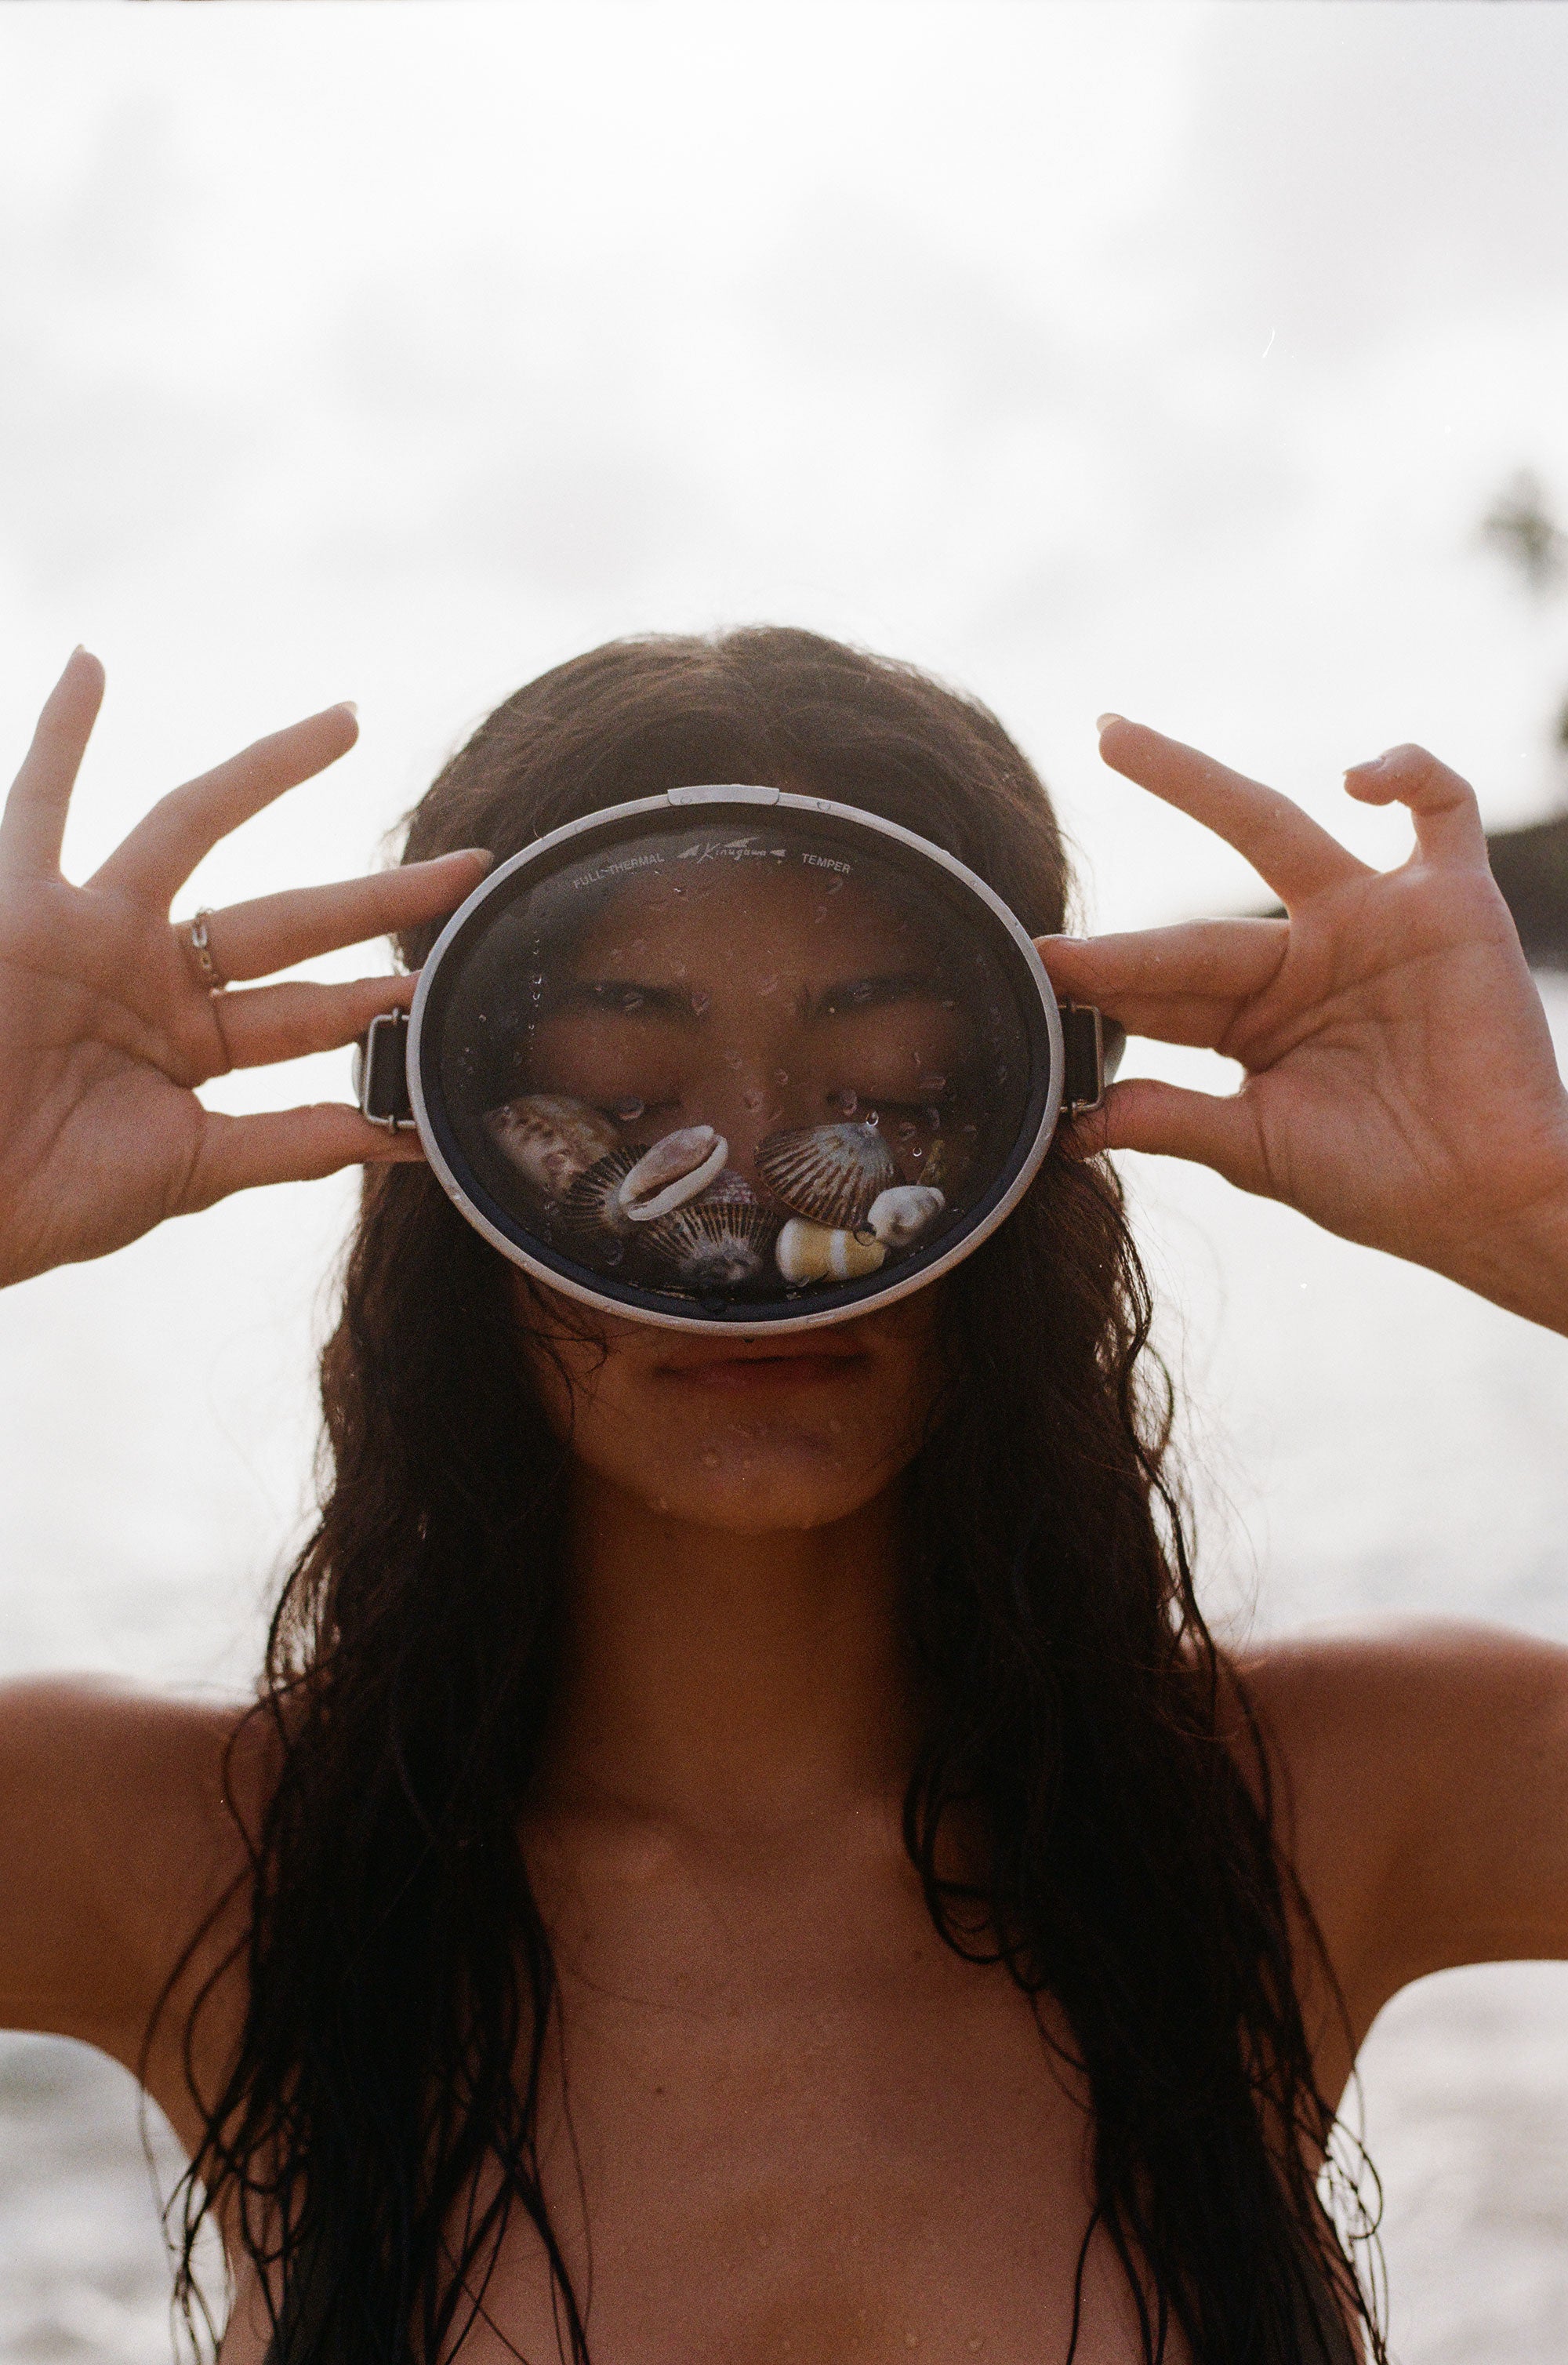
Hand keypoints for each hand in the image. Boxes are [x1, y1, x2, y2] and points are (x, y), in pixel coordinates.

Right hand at [0, 650, 488, 1288]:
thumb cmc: (44, 1196)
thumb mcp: (190, 1168)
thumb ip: (289, 1143)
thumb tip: (399, 1139)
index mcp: (193, 1048)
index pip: (312, 1010)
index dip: (382, 1002)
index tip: (455, 993)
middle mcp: (154, 979)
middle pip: (291, 918)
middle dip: (379, 896)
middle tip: (467, 866)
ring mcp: (92, 934)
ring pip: (193, 827)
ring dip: (268, 770)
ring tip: (347, 721)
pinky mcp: (23, 910)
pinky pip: (37, 805)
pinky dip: (58, 735)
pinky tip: (92, 666)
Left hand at [1041, 717, 1567, 1331]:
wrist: (1492, 1201)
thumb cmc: (1384, 1184)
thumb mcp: (1260, 1149)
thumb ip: (1172, 1121)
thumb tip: (1071, 1126)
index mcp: (1256, 1021)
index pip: (1162, 992)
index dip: (1101, 982)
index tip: (1033, 976)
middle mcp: (1306, 959)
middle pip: (1194, 926)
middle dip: (1121, 933)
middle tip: (1039, 920)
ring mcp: (1374, 921)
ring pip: (1273, 826)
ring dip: (1191, 781)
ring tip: (1113, 739)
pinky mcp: (1451, 901)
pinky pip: (1442, 806)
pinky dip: (1407, 771)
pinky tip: (1356, 779)